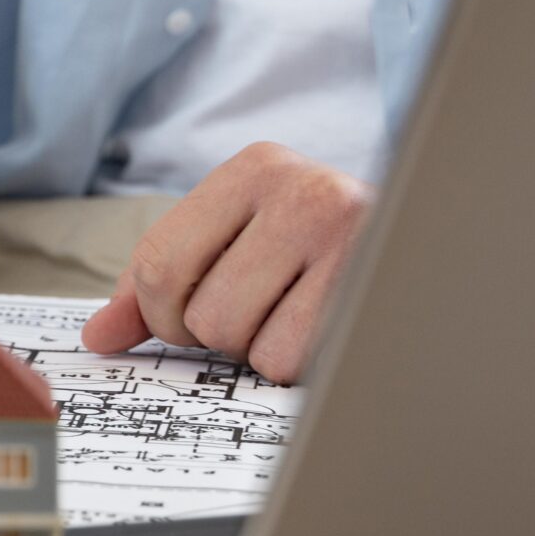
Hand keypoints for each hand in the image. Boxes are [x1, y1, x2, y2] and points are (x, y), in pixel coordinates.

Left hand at [80, 142, 373, 383]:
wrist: (437, 246)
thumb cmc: (319, 254)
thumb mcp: (238, 241)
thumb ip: (160, 283)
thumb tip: (97, 335)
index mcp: (255, 168)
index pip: (158, 261)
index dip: (160, 314)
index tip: (184, 320)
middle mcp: (302, 190)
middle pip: (198, 313)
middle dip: (218, 335)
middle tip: (260, 313)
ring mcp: (348, 239)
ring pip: (243, 343)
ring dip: (262, 350)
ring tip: (301, 314)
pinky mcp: (377, 292)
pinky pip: (293, 363)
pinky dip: (301, 366)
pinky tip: (329, 329)